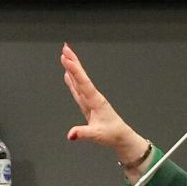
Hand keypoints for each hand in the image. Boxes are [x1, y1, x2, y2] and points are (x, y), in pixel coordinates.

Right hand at [60, 43, 147, 166]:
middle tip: (65, 48)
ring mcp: (90, 100)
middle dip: (73, 62)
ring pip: (79, 81)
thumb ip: (83, 133)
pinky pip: (78, 89)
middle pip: (81, 77)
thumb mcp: (97, 135)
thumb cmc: (112, 135)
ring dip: (72, 68)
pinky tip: (68, 75)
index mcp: (96, 101)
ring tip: (66, 56)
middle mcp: (93, 97)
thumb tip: (71, 134)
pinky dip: (73, 80)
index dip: (75, 70)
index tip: (67, 58)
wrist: (121, 137)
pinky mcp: (88, 104)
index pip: (83, 83)